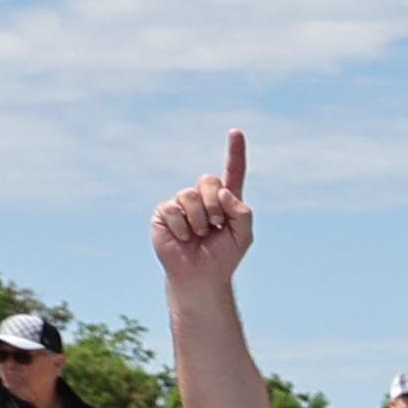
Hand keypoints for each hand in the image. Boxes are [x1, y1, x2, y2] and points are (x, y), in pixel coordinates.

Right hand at [148, 130, 254, 290]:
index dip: (234, 152)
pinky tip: (183, 237)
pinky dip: (182, 226)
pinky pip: (173, 208)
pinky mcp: (164, 211)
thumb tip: (225, 191)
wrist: (201, 275)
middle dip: (215, 205)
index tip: (235, 131)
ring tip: (199, 234)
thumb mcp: (244, 235)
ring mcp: (182, 202)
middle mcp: (203, 197)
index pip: (232, 172)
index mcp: (225, 200)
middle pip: (209, 181)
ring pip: (190, 194)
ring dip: (199, 219)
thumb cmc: (223, 256)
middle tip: (215, 226)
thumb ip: (243, 212)